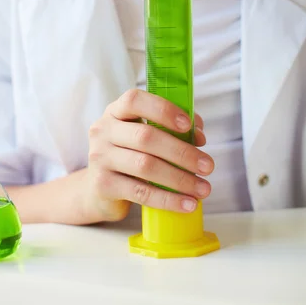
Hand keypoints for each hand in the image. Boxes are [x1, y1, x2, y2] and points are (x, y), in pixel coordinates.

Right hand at [86, 89, 213, 221]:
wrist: (97, 190)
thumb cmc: (129, 155)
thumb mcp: (144, 135)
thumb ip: (171, 128)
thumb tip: (199, 136)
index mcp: (115, 112)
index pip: (134, 100)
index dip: (162, 109)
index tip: (188, 124)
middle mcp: (103, 131)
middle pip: (146, 137)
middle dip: (182, 152)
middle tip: (208, 166)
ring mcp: (100, 158)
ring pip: (145, 166)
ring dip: (180, 178)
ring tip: (203, 188)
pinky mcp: (102, 185)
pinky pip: (141, 192)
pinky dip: (168, 199)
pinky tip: (187, 204)